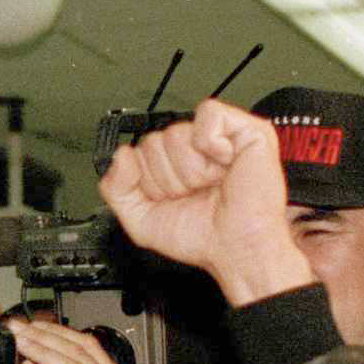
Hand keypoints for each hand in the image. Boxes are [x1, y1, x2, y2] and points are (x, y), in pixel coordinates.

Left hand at [98, 98, 313, 307]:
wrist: (236, 249)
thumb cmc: (202, 236)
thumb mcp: (141, 219)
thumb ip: (116, 189)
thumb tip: (121, 155)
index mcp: (175, 163)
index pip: (140, 150)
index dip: (151, 180)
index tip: (174, 199)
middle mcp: (196, 148)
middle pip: (155, 141)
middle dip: (170, 177)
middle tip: (196, 193)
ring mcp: (221, 137)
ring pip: (176, 133)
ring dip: (192, 170)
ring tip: (212, 184)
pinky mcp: (247, 130)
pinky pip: (208, 114)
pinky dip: (210, 144)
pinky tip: (224, 163)